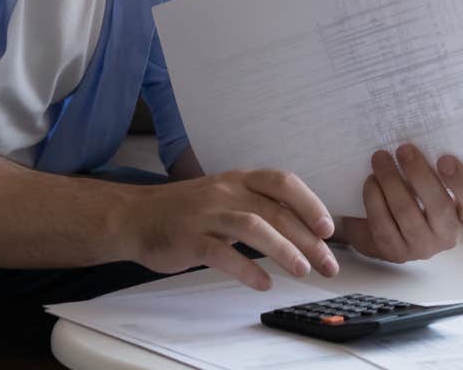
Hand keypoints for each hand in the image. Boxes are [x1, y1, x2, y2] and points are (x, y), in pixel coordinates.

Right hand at [121, 169, 339, 289]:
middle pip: (275, 211)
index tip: (328, 228)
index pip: (282, 183)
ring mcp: (207, 214)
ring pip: (252, 226)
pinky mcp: (189, 239)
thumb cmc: (186, 211)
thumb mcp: (225, 196)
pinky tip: (262, 283)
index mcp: (239, 180)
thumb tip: (302, 228)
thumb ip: (258, 206)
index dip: (309, 203)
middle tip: (327, 264)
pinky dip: (246, 269)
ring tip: (302, 271)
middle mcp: (226, 192)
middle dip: (307, 239)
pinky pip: (222, 253)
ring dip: (283, 249)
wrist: (135, 216)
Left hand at [338, 144, 462, 262]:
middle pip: (438, 206)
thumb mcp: (433, 181)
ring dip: (391, 182)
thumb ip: (435, 164)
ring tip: (380, 158)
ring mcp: (422, 247)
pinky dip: (375, 200)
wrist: (391, 227)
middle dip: (418, 174)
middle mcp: (448, 234)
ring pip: (407, 214)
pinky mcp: (395, 252)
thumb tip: (421, 131)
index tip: (445, 158)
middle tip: (403, 149)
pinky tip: (370, 181)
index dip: (462, 182)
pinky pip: (384, 225)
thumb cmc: (418, 193)